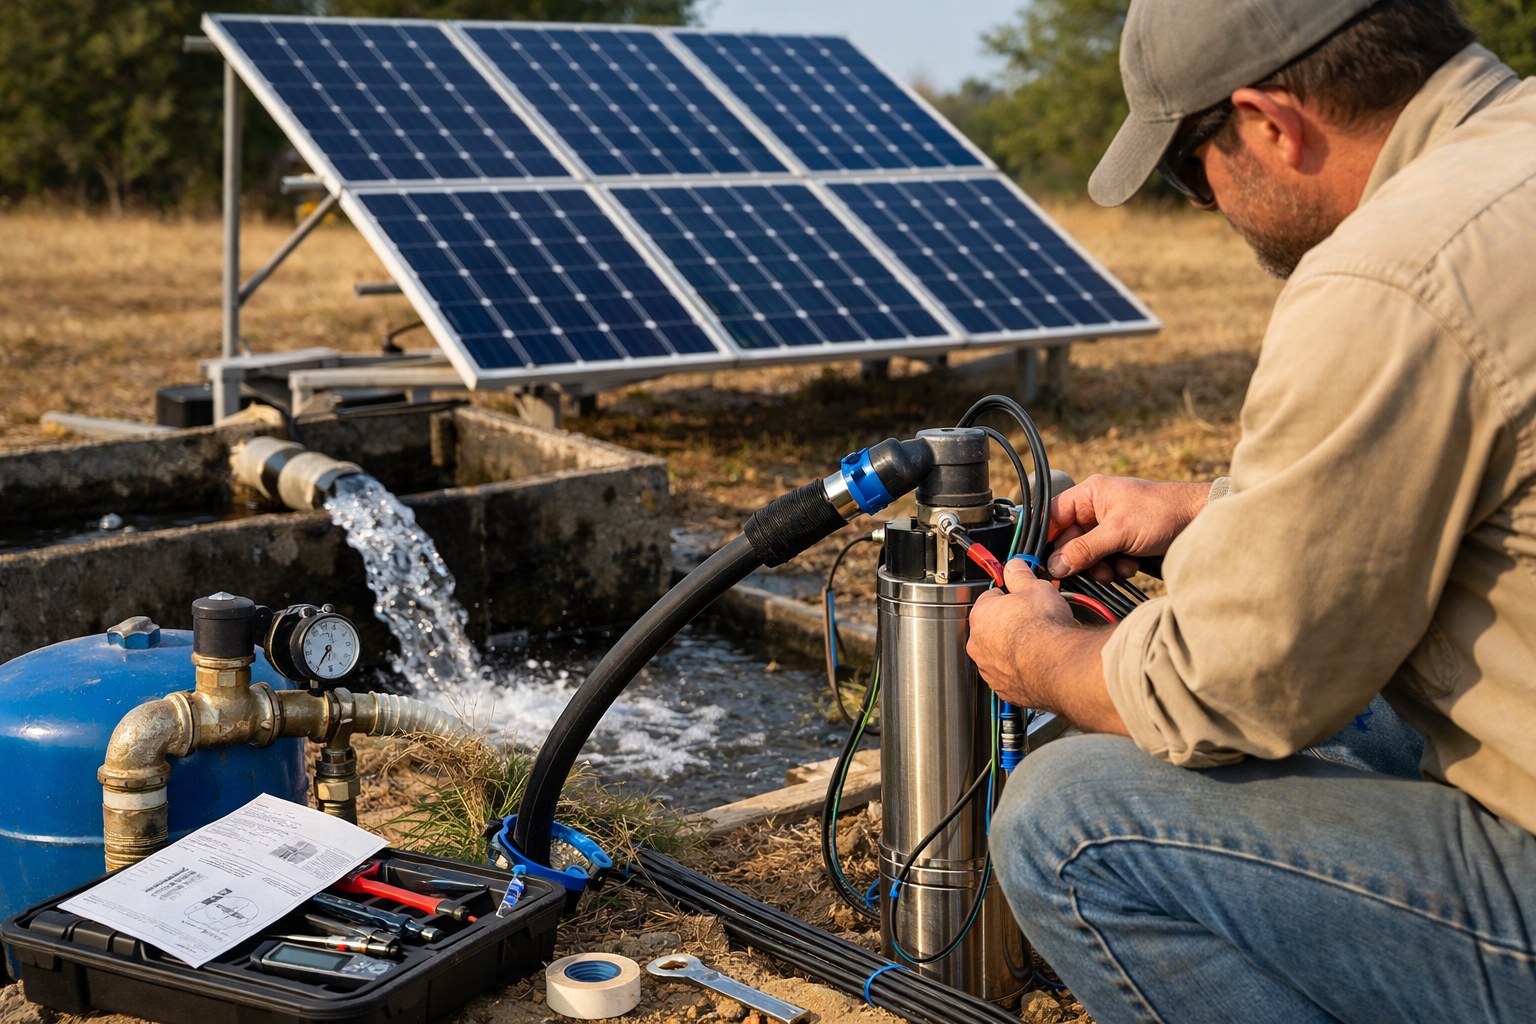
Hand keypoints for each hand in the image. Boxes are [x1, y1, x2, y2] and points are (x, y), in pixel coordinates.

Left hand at [967, 559, 1126, 733]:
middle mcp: (979, 644)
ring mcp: (989, 669)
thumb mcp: (1035, 589)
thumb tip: (1016, 566)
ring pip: (998, 654)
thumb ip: (1021, 576)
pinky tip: (1037, 664)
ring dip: (1013, 649)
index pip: (990, 598)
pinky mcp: (1004, 688)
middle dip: (1010, 624)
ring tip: (1037, 644)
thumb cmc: (1045, 629)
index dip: (1008, 597)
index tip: (1019, 598)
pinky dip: (1020, 671)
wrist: (1058, 666)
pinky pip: (1009, 676)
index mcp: (982, 615)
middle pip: (992, 627)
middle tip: (1032, 621)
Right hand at [1046, 475, 1212, 580]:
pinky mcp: (1123, 543)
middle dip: (1081, 559)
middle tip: (1090, 571)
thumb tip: (1054, 566)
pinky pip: (1105, 560)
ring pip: (1088, 555)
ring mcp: (1110, 527)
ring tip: (1116, 569)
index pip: (1053, 516)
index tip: (1041, 563)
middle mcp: (1096, 509)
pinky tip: (1131, 565)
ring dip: (1100, 567)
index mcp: (1089, 494)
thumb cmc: (1163, 513)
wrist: (1201, 520)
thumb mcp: (1119, 532)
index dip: (1046, 540)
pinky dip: (1115, 567)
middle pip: (1069, 540)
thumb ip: (1084, 550)